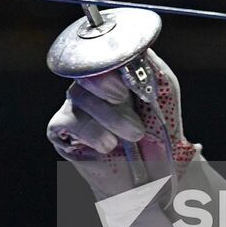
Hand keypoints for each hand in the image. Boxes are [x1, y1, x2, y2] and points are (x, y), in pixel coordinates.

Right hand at [47, 49, 196, 172]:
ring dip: (108, 117)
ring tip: (132, 136)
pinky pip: (65, 121)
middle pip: (87, 73)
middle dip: (107, 89)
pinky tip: (107, 144)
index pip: (101, 56)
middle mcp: (91, 88)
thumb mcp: (164, 98)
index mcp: (114, 75)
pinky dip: (89, 132)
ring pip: (79, 97)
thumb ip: (152, 71)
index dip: (108, 65)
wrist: (149, 178)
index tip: (124, 86)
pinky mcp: (61, 131)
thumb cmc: (158, 136)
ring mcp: (74, 108)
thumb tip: (139, 48)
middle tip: (126, 104)